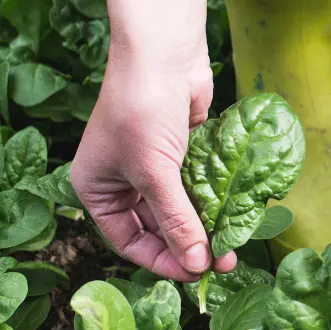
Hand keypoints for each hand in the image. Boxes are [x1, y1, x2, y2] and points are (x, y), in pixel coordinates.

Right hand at [72, 44, 235, 281]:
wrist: (164, 54)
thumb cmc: (143, 110)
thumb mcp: (155, 173)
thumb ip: (177, 220)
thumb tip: (197, 263)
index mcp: (97, 189)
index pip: (128, 241)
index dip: (162, 260)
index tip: (194, 274)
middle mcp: (122, 180)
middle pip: (157, 227)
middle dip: (188, 245)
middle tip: (221, 263)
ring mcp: (153, 165)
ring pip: (181, 208)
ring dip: (205, 226)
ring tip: (232, 246)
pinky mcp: (182, 151)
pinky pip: (197, 186)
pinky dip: (213, 201)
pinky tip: (233, 216)